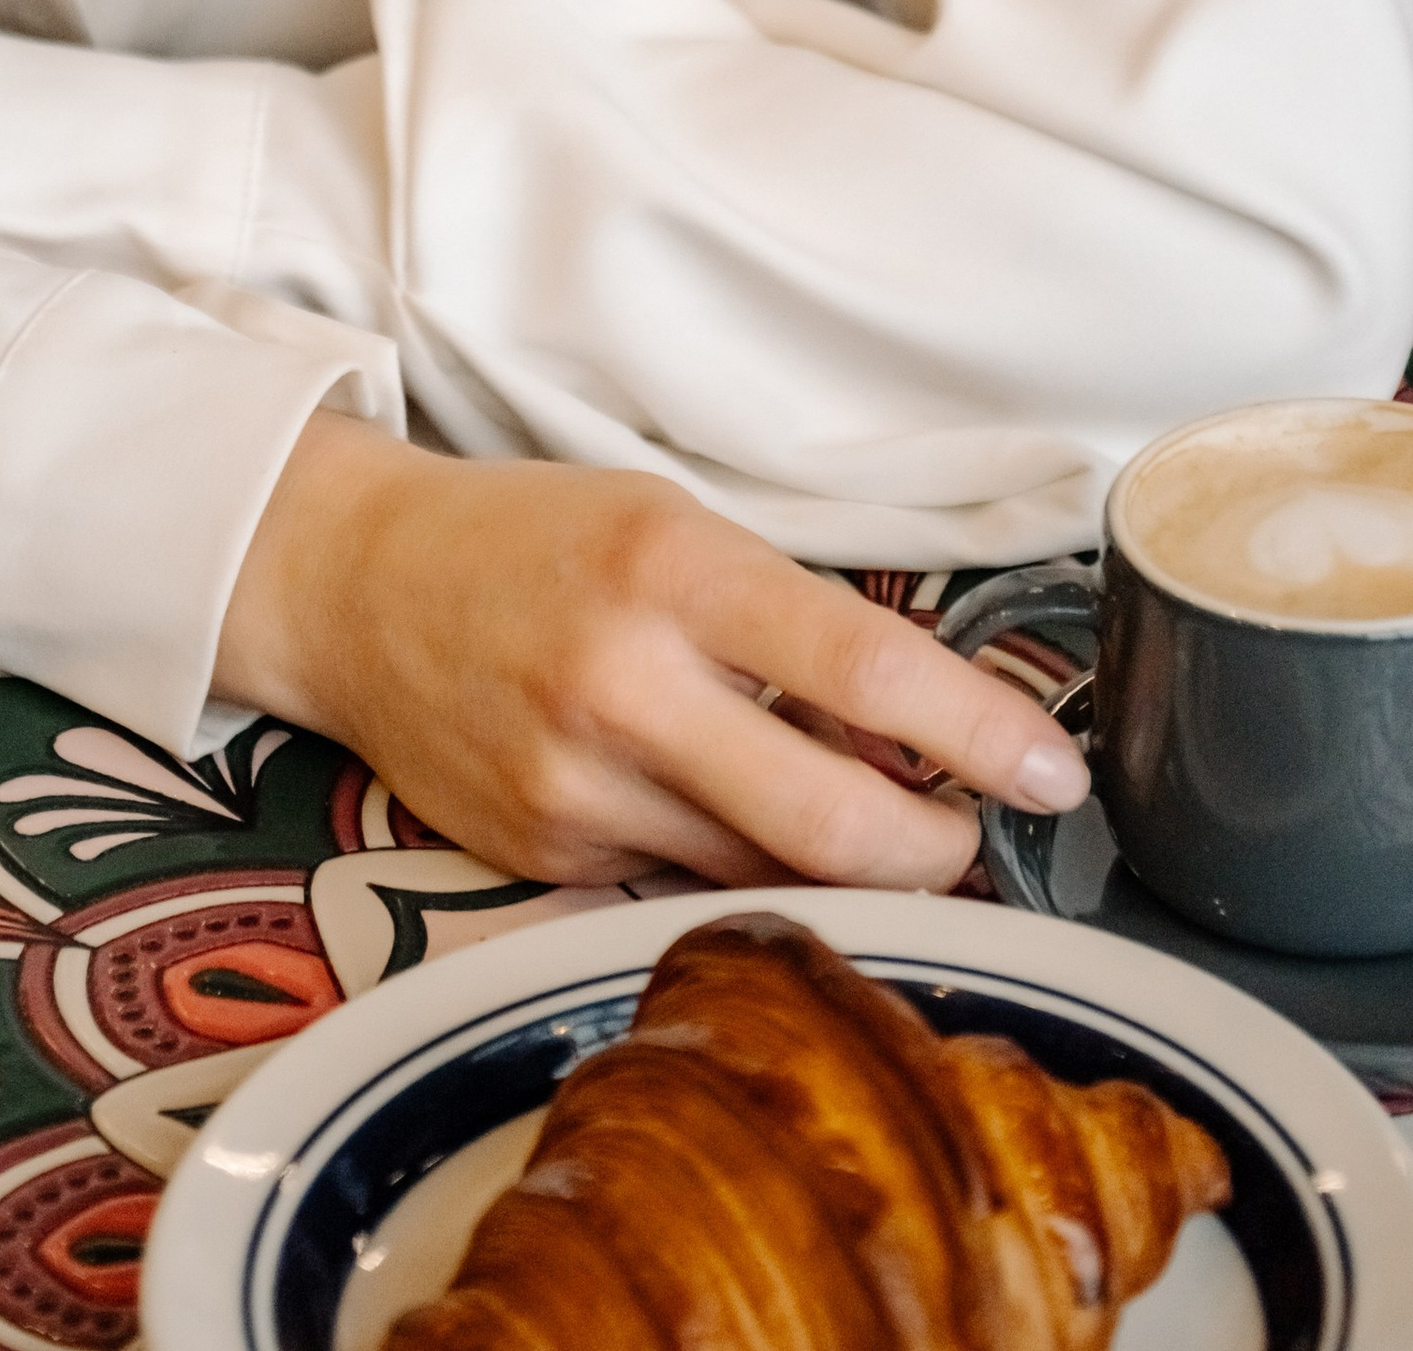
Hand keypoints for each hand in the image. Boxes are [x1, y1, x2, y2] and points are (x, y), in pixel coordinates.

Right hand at [217, 411, 1088, 890]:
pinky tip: (721, 812)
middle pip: (831, 823)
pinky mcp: (540, 855)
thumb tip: (919, 736)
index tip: (1054, 775)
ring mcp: (575, 782)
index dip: (982, 734)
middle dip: (933, 852)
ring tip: (856, 816)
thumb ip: (788, 626)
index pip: (866, 673)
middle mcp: (622, 680)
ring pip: (764, 872)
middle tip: (969, 836)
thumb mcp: (676, 526)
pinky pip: (680, 885)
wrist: (358, 586)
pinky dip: (732, 864)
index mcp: (674, 566)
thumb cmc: (540, 538)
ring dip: (838, 864)